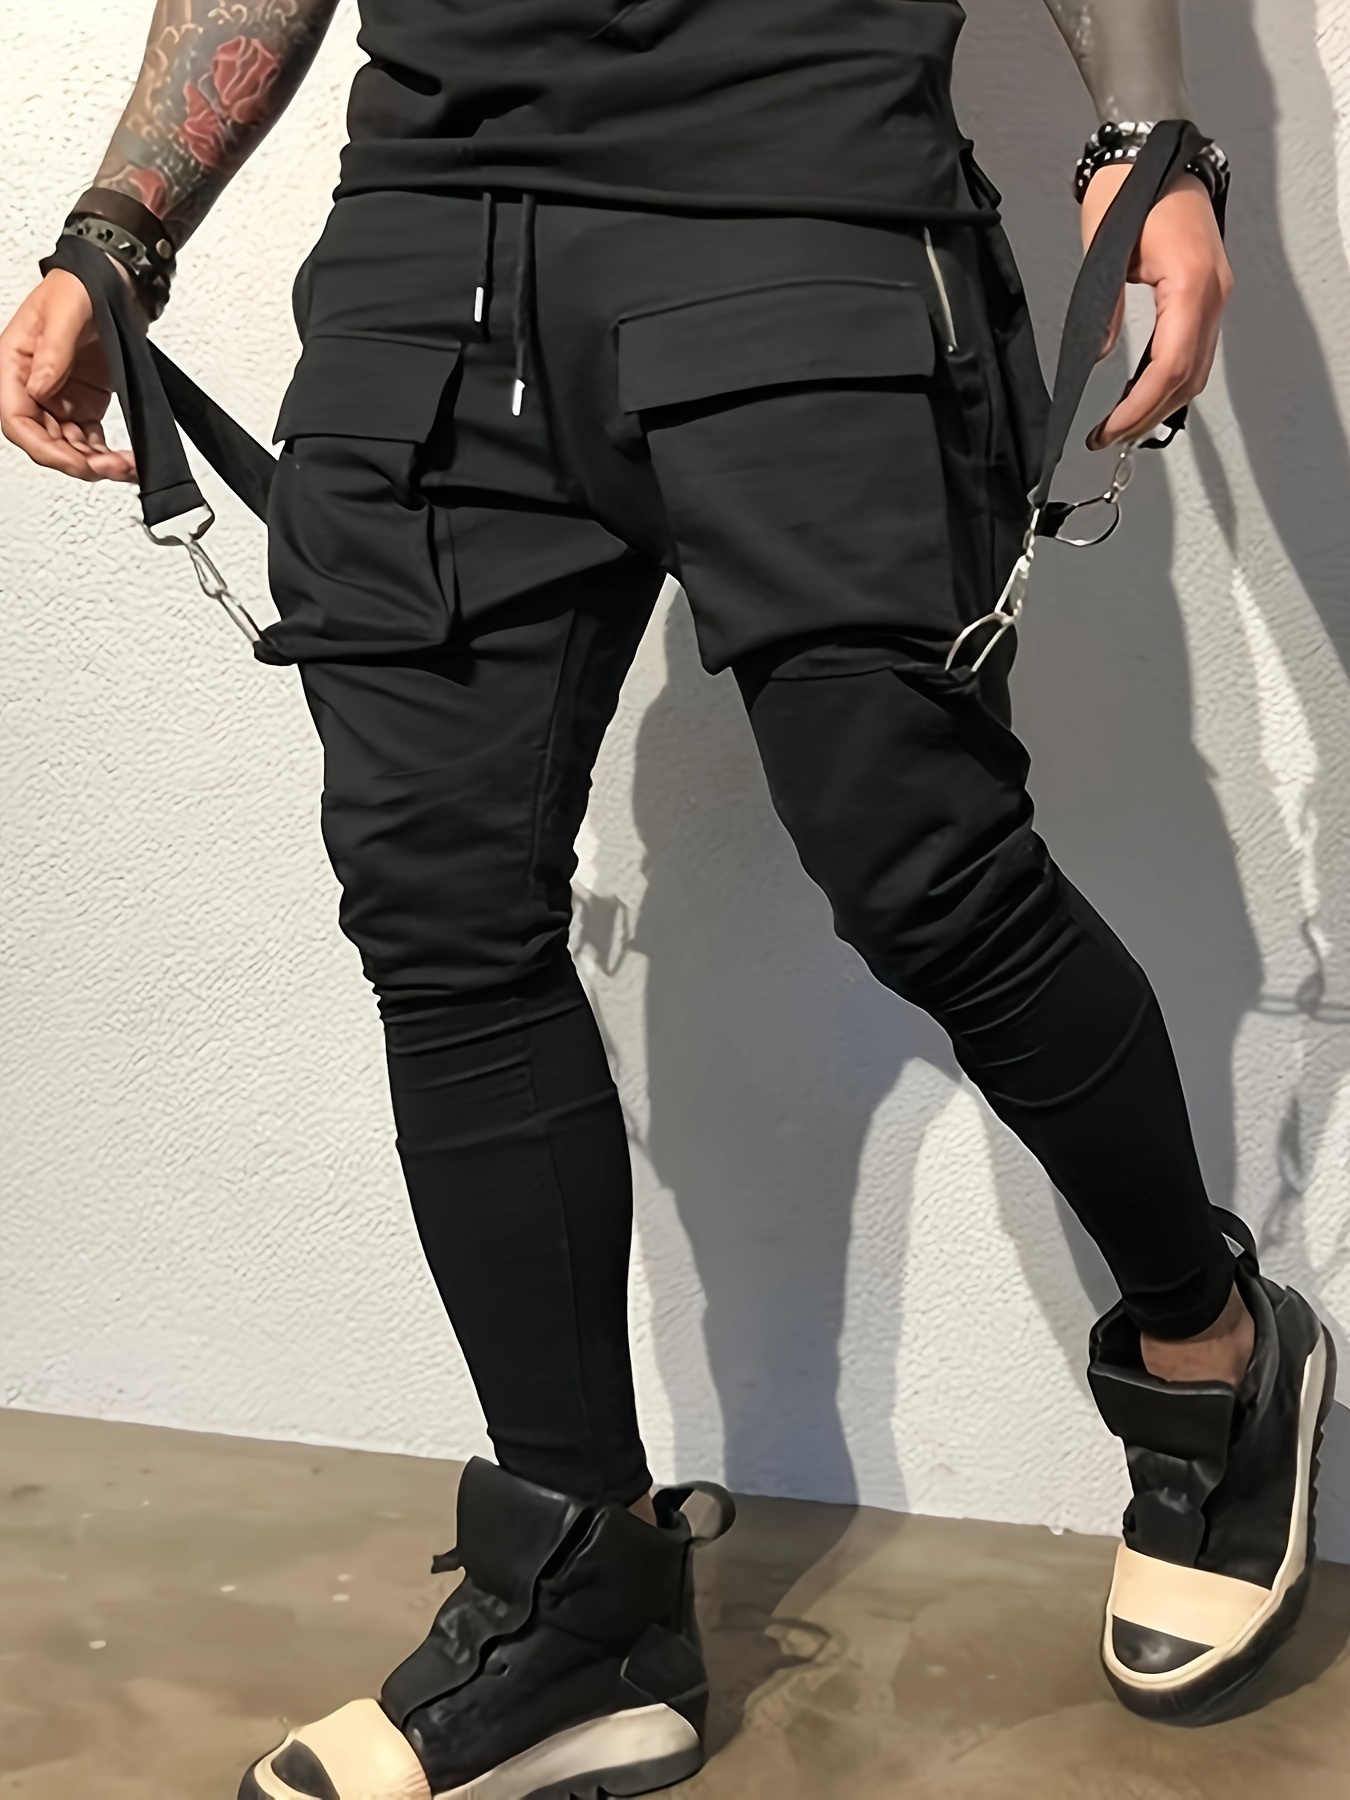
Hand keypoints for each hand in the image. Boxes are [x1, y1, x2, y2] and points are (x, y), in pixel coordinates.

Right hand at [0, 267, 138, 480]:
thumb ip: (53, 351)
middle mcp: (34, 386)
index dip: (42, 446)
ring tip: (125, 465)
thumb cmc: (79, 287)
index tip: (72, 458)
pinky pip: (90, 441)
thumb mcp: (65, 311)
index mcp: (15, 364)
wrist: (113, 283)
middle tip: (108, 467)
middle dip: (75, 461)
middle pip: (44, 441)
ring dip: (95, 463)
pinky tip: (125, 461)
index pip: (16, 419)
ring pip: (69, 447)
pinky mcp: (84, 405)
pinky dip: (106, 455)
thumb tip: (40, 387)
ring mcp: (59, 399)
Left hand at [1080, 167, 1232, 449]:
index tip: (1107, 429)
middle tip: (1107, 436)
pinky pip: (1196, 350)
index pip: (1169, 367)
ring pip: (1196, 370)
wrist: (1153, 150)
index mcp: (1190, 283)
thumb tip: (1096, 358)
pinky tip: (1143, 393)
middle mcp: (1212, 292)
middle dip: (1147, 415)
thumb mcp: (1103, 254)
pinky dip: (1170, 379)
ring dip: (1160, 403)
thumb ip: (1102, 312)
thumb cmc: (1129, 189)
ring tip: (1122, 424)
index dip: (1138, 407)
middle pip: (1187, 378)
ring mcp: (1215, 293)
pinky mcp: (1208, 293)